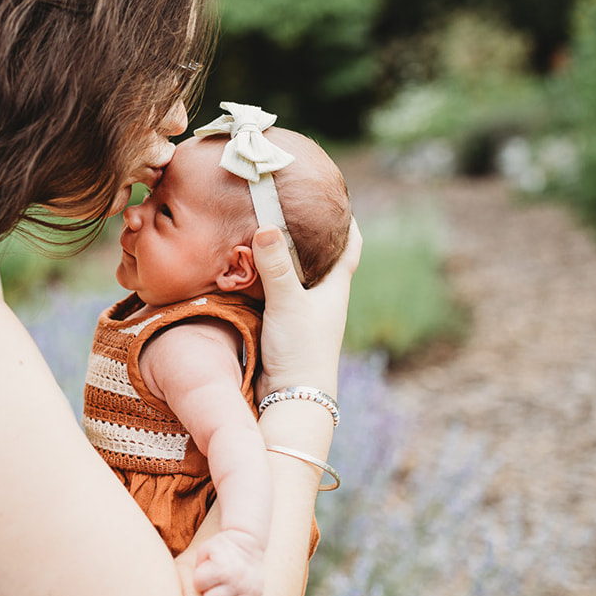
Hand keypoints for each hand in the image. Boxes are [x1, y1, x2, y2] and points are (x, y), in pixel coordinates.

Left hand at [192, 528, 266, 595]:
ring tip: (224, 593)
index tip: (205, 572)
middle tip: (214, 584)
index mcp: (222, 568)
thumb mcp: (205, 551)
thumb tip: (196, 589)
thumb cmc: (221, 549)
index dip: (199, 579)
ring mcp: (249, 590)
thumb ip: (198, 569)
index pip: (198, 584)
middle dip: (209, 594)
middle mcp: (237, 581)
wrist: (248, 544)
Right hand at [253, 217, 361, 398]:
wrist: (291, 398)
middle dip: (308, 234)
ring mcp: (303, 314)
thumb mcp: (288, 303)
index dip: (347, 221)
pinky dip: (264, 279)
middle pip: (320, 257)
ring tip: (262, 230)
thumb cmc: (301, 350)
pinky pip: (274, 293)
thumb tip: (268, 226)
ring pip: (294, 276)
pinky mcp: (282, 327)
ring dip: (282, 257)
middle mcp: (322, 298)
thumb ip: (276, 266)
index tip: (336, 198)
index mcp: (335, 288)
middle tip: (288, 206)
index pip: (350, 245)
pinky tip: (246, 271)